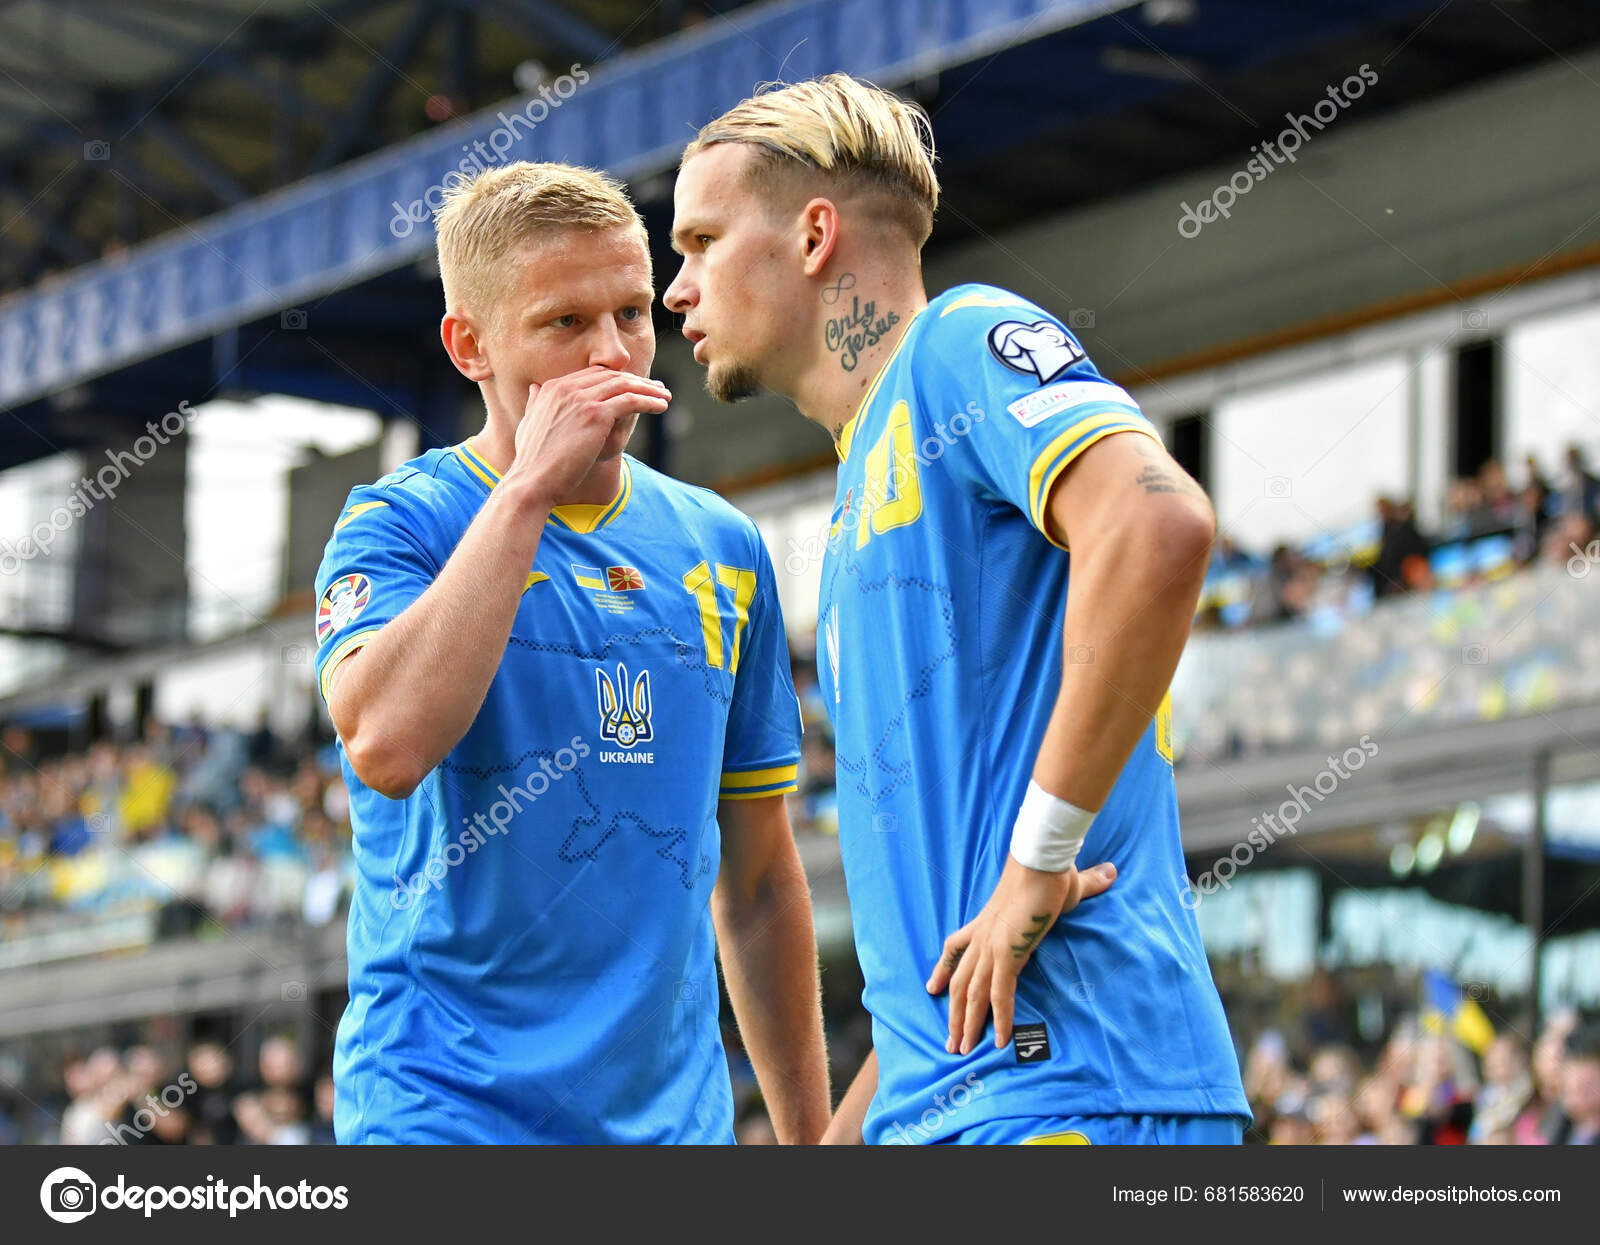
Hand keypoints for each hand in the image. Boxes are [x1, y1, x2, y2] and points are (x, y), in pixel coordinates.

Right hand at [505, 365, 669, 505]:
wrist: (533, 481)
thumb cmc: (532, 461)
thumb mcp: (529, 423)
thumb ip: (535, 403)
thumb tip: (535, 389)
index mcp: (552, 387)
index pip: (594, 374)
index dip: (618, 379)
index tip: (635, 386)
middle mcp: (567, 388)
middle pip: (612, 376)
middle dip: (637, 381)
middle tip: (656, 389)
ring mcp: (582, 399)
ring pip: (624, 385)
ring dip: (649, 390)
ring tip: (665, 397)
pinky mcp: (596, 415)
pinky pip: (631, 401)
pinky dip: (649, 402)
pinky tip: (661, 407)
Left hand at [926, 856, 1115, 1054]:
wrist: (1043, 860)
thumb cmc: (1050, 869)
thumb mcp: (1065, 883)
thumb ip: (1087, 883)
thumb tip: (1110, 872)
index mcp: (986, 921)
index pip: (955, 947)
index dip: (943, 968)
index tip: (932, 987)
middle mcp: (982, 937)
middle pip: (959, 980)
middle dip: (953, 1013)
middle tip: (950, 1041)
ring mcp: (992, 946)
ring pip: (972, 994)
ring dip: (966, 1024)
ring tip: (961, 1050)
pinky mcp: (1008, 954)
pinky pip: (1000, 995)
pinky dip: (1000, 1020)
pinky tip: (1000, 1041)